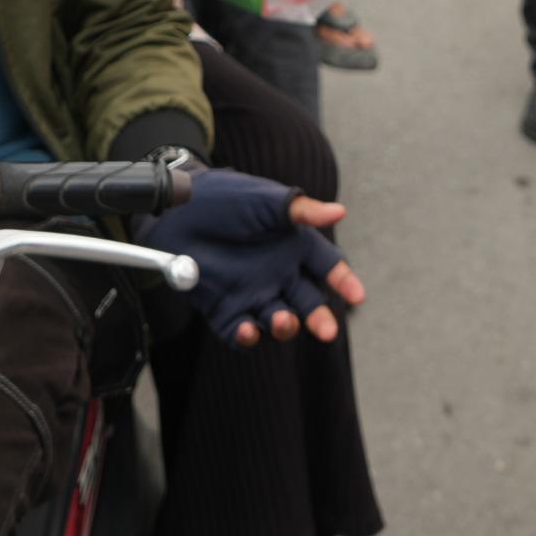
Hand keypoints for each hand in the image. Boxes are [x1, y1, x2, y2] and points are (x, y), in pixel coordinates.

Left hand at [138, 170, 367, 346]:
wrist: (178, 209)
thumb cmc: (226, 198)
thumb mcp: (264, 200)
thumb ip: (299, 210)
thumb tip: (339, 212)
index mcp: (295, 246)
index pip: (327, 267)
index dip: (343, 281)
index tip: (357, 296)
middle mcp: (280, 274)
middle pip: (309, 302)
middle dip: (320, 318)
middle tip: (327, 330)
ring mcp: (254, 294)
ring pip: (279, 321)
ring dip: (285, 327)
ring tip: (284, 321)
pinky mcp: (226, 310)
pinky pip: (241, 332)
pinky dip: (247, 337)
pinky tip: (248, 331)